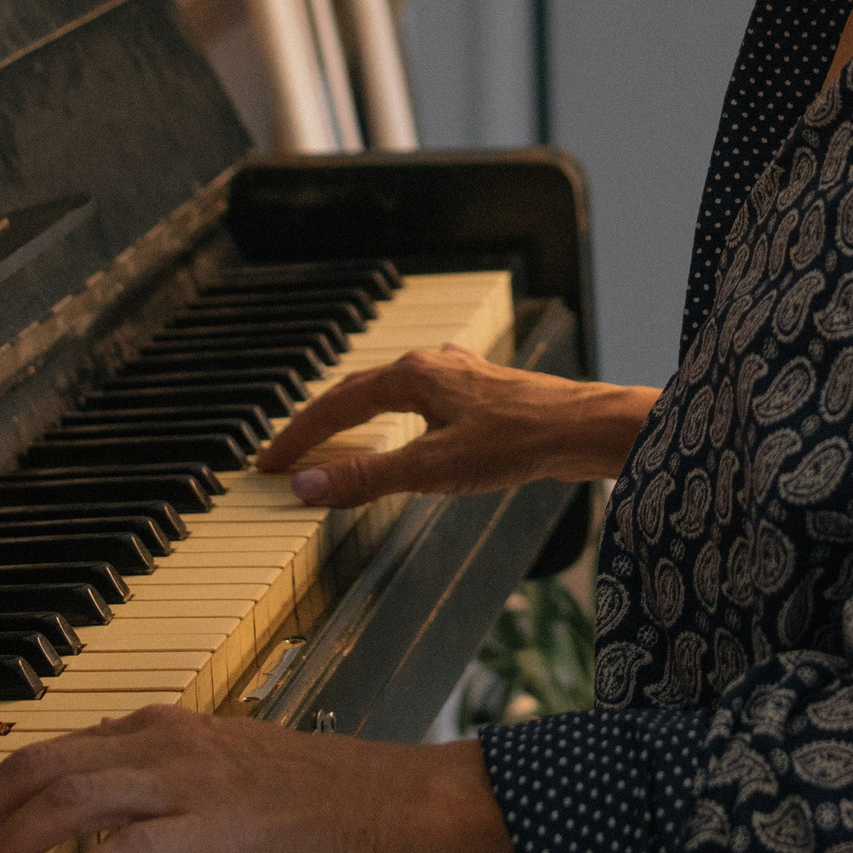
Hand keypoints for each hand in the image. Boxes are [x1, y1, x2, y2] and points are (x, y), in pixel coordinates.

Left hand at [0, 709, 519, 852]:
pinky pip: (128, 850)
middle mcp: (165, 740)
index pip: (47, 750)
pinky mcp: (220, 827)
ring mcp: (193, 780)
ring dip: (2, 851)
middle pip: (37, 768)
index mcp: (163, 726)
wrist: (401, 801)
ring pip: (66, 802)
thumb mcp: (226, 777)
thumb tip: (98, 825)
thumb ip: (162, 789)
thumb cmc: (324, 800)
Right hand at [255, 346, 653, 506]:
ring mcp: (458, 376)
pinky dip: (397, 411)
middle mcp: (430, 366)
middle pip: (358, 391)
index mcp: (410, 376)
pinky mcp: (482, 392)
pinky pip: (422, 397)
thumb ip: (367, 479)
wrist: (583, 428)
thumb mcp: (432, 468)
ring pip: (391, 390)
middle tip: (286, 455)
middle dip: (319, 424)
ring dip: (356, 414)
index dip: (298, 437)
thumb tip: (307, 486)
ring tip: (333, 436)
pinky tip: (412, 411)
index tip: (268, 464)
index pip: (336, 405)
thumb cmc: (516, 442)